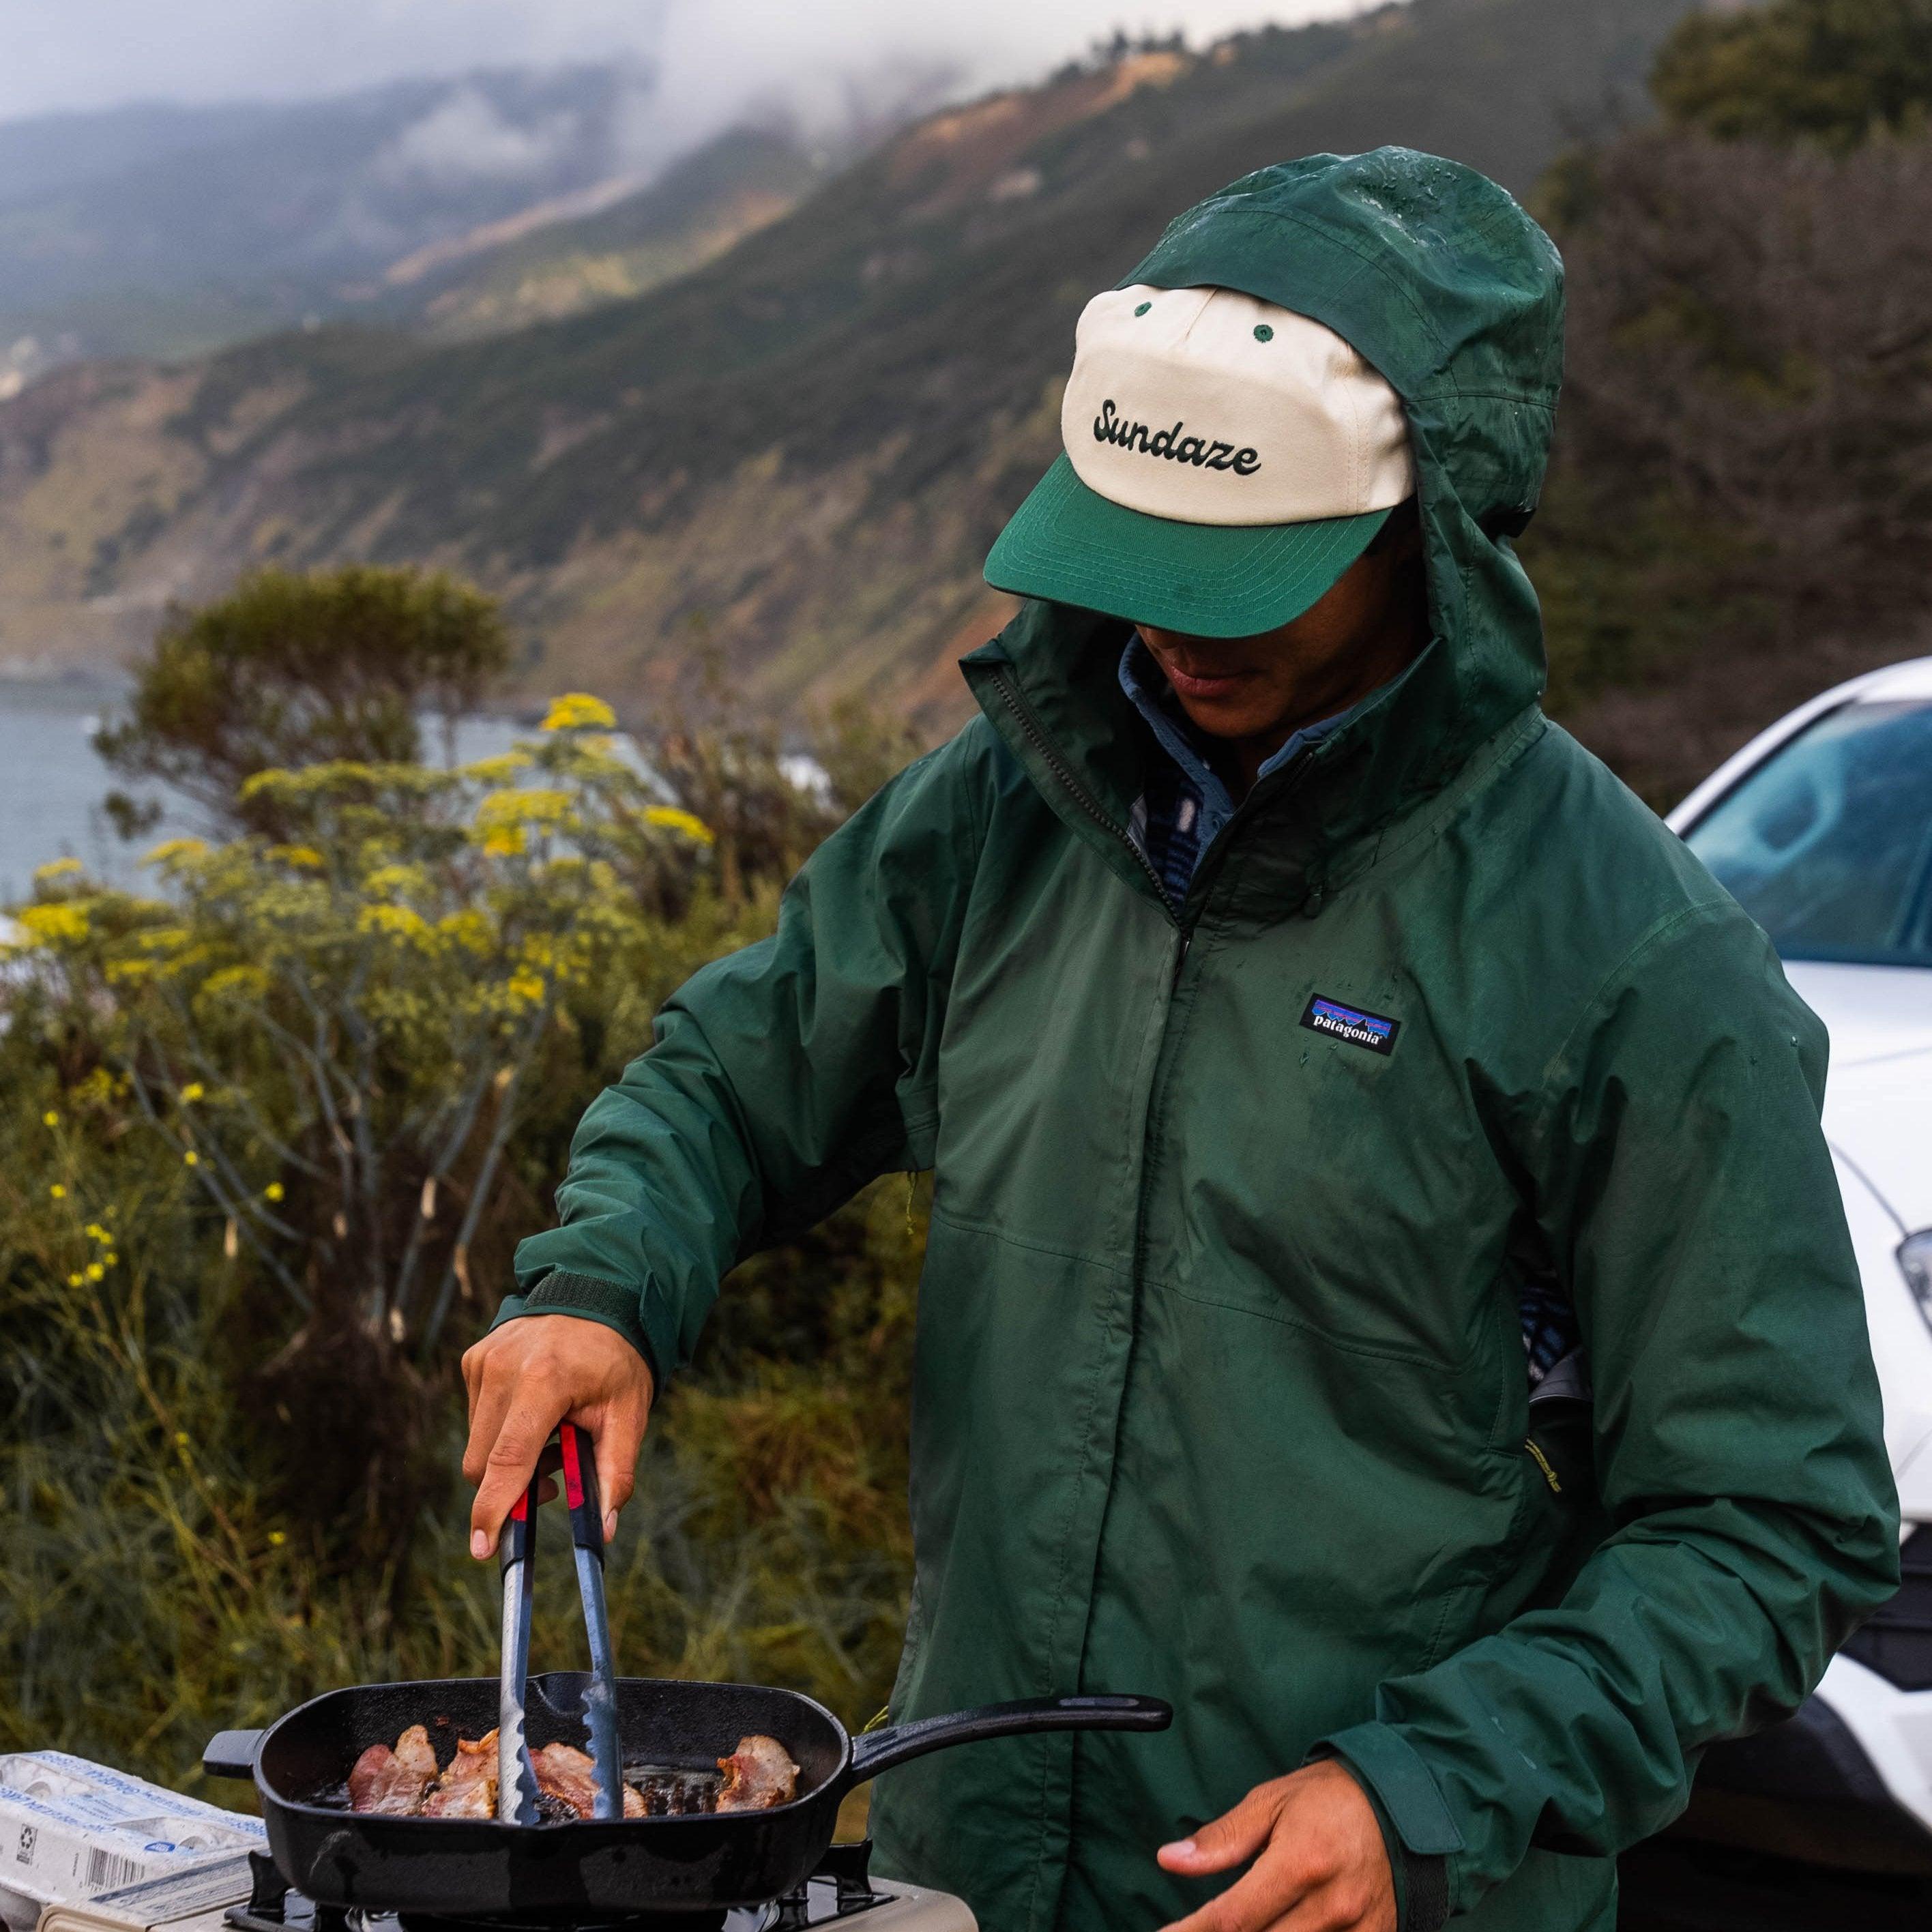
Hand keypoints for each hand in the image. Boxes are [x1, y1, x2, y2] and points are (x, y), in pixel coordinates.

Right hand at [461, 1315, 654, 1557]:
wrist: (597, 1295)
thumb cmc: (616, 1359)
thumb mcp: (629, 1412)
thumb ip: (615, 1472)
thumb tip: (603, 1530)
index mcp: (544, 1380)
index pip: (508, 1458)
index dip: (493, 1508)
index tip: (481, 1548)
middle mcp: (504, 1369)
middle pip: (483, 1462)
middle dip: (511, 1486)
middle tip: (554, 1477)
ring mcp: (483, 1361)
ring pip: (477, 1444)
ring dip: (508, 1457)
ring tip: (553, 1434)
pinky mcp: (473, 1359)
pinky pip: (477, 1417)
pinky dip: (502, 1429)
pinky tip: (536, 1410)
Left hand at [1157, 1761, 1395, 1931]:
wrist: (1404, 1802)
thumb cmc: (1330, 1797)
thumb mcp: (1271, 1802)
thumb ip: (1222, 1838)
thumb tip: (1170, 1860)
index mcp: (1300, 1862)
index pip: (1234, 1917)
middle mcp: (1331, 1905)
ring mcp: (1357, 1930)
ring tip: (1232, 1929)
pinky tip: (1276, 1930)